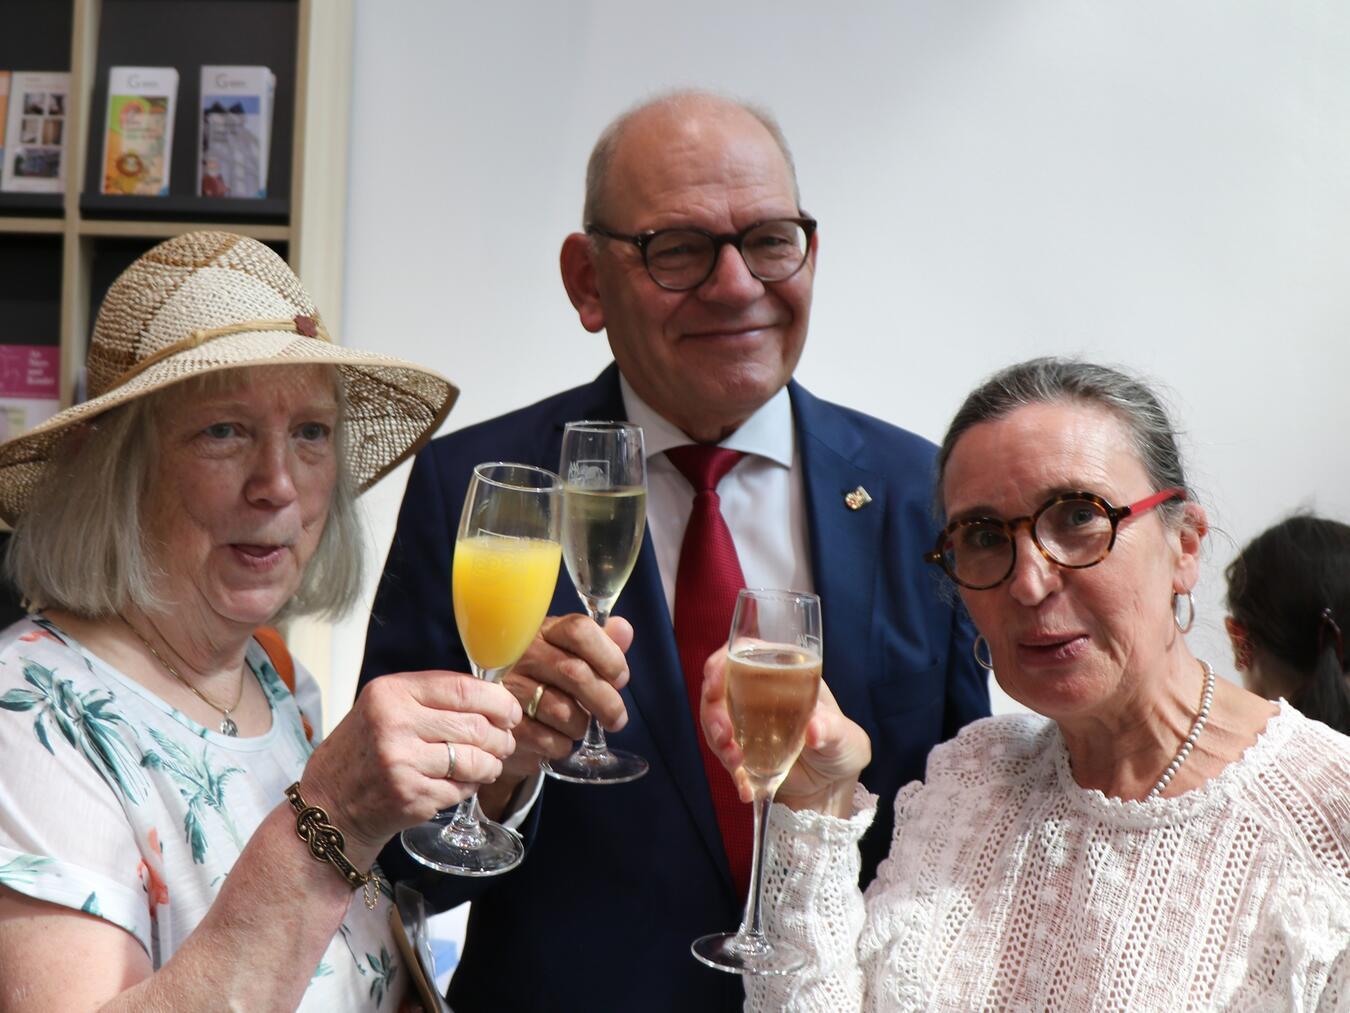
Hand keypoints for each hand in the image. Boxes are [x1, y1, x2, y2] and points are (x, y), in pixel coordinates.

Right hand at [299, 671, 521, 860]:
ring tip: (488, 766)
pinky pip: (461, 788)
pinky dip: (469, 788)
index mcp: (391, 693)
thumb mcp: (384, 708)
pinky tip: (460, 785)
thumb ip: (431, 698)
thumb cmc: (363, 753)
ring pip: (474, 759)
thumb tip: (493, 699)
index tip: (510, 712)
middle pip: (475, 726)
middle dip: (500, 738)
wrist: (329, 805)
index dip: (498, 701)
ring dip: (491, 765)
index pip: (463, 689)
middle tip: (504, 744)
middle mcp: (394, 724)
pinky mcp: (410, 795)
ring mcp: (401, 762)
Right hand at [492, 614, 632, 788]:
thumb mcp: (573, 654)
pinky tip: (562, 740)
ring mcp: (508, 687)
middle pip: (575, 673)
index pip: (579, 630)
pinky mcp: (502, 721)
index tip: (620, 678)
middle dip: (606, 702)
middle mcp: (521, 654)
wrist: (503, 714)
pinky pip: (544, 738)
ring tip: (581, 727)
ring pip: (561, 710)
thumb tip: (624, 630)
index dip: (608, 656)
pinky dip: (561, 744)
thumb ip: (602, 642)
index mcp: (544, 631)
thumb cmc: (547, 679)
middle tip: (617, 719)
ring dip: (581, 726)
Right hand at [700, 646, 870, 817]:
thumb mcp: (845, 736)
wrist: (832, 783)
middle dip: (713, 710)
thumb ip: (831, 729)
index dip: (724, 662)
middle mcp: (757, 692)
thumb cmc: (842, 745)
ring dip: (717, 741)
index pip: (744, 652)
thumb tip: (814, 729)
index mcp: (782, 672)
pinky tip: (746, 787)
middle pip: (718, 688)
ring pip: (715, 721)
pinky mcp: (741, 749)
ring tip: (736, 761)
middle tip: (724, 735)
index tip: (714, 680)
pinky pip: (724, 755)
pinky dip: (732, 771)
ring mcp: (744, 721)